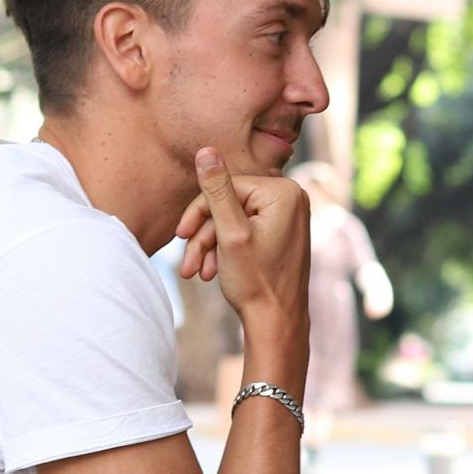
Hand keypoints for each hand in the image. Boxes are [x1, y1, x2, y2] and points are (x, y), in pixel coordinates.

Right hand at [174, 148, 308, 324]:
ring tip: (196, 273)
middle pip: (229, 204)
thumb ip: (216, 190)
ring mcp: (288, 217)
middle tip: (187, 265)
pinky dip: (225, 250)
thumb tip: (206, 150)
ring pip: (233, 220)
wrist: (277, 323)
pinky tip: (212, 271)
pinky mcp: (281, 233)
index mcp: (285, 192)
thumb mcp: (229, 233)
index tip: (180, 235)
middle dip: (204, 235)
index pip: (227, 186)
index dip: (200, 211)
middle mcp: (292, 199)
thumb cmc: (256, 282)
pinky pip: (245, 231)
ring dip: (210, 246)